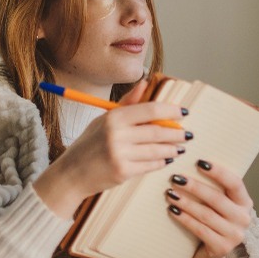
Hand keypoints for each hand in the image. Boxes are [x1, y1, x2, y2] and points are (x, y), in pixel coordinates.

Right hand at [34, 81, 189, 218]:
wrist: (71, 175)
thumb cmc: (89, 145)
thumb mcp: (104, 119)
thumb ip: (127, 103)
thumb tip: (144, 82)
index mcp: (113, 118)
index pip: (150, 110)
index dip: (170, 111)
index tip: (183, 112)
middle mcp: (117, 135)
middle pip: (157, 131)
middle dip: (176, 133)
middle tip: (187, 133)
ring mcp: (120, 154)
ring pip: (157, 150)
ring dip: (173, 149)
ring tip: (180, 147)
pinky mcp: (123, 172)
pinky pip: (150, 165)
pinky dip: (161, 162)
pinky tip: (167, 158)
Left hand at [165, 160, 252, 257]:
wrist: (208, 256)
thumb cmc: (210, 223)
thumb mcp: (216, 206)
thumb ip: (213, 189)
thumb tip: (189, 165)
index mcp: (245, 202)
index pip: (235, 183)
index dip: (218, 172)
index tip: (199, 162)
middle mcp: (244, 218)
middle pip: (217, 199)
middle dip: (194, 187)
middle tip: (175, 178)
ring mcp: (235, 235)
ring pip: (206, 214)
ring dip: (186, 202)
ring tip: (170, 193)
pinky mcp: (222, 248)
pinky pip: (200, 229)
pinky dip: (184, 219)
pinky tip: (173, 210)